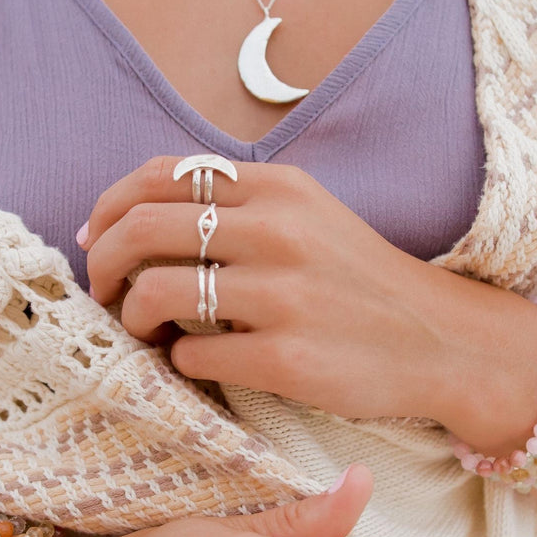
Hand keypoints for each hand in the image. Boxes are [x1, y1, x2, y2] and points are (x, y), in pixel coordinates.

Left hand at [79, 155, 451, 418]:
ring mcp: (282, 294)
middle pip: (141, 228)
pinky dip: (176, 359)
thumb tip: (135, 217)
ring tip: (146, 330)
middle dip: (103, 263)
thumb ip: (235, 205)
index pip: (159, 175)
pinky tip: (196, 361)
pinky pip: (191, 354)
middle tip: (105, 290)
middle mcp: (277, 230)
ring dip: (131, 316)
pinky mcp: (287, 357)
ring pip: (155, 292)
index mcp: (278, 187)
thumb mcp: (307, 216)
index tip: (97, 238)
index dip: (110, 205)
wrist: (439, 340)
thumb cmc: (358, 280)